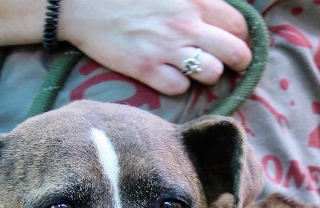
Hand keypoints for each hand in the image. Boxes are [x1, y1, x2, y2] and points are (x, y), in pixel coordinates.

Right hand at [60, 0, 252, 94]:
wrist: (80, 3)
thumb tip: (218, 10)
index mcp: (194, 1)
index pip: (239, 26)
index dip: (240, 38)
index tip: (232, 43)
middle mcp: (185, 25)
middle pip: (236, 54)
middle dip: (236, 62)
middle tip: (225, 63)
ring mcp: (166, 48)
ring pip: (212, 74)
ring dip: (207, 74)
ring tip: (194, 68)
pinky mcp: (145, 68)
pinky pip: (179, 88)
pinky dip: (177, 84)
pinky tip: (168, 74)